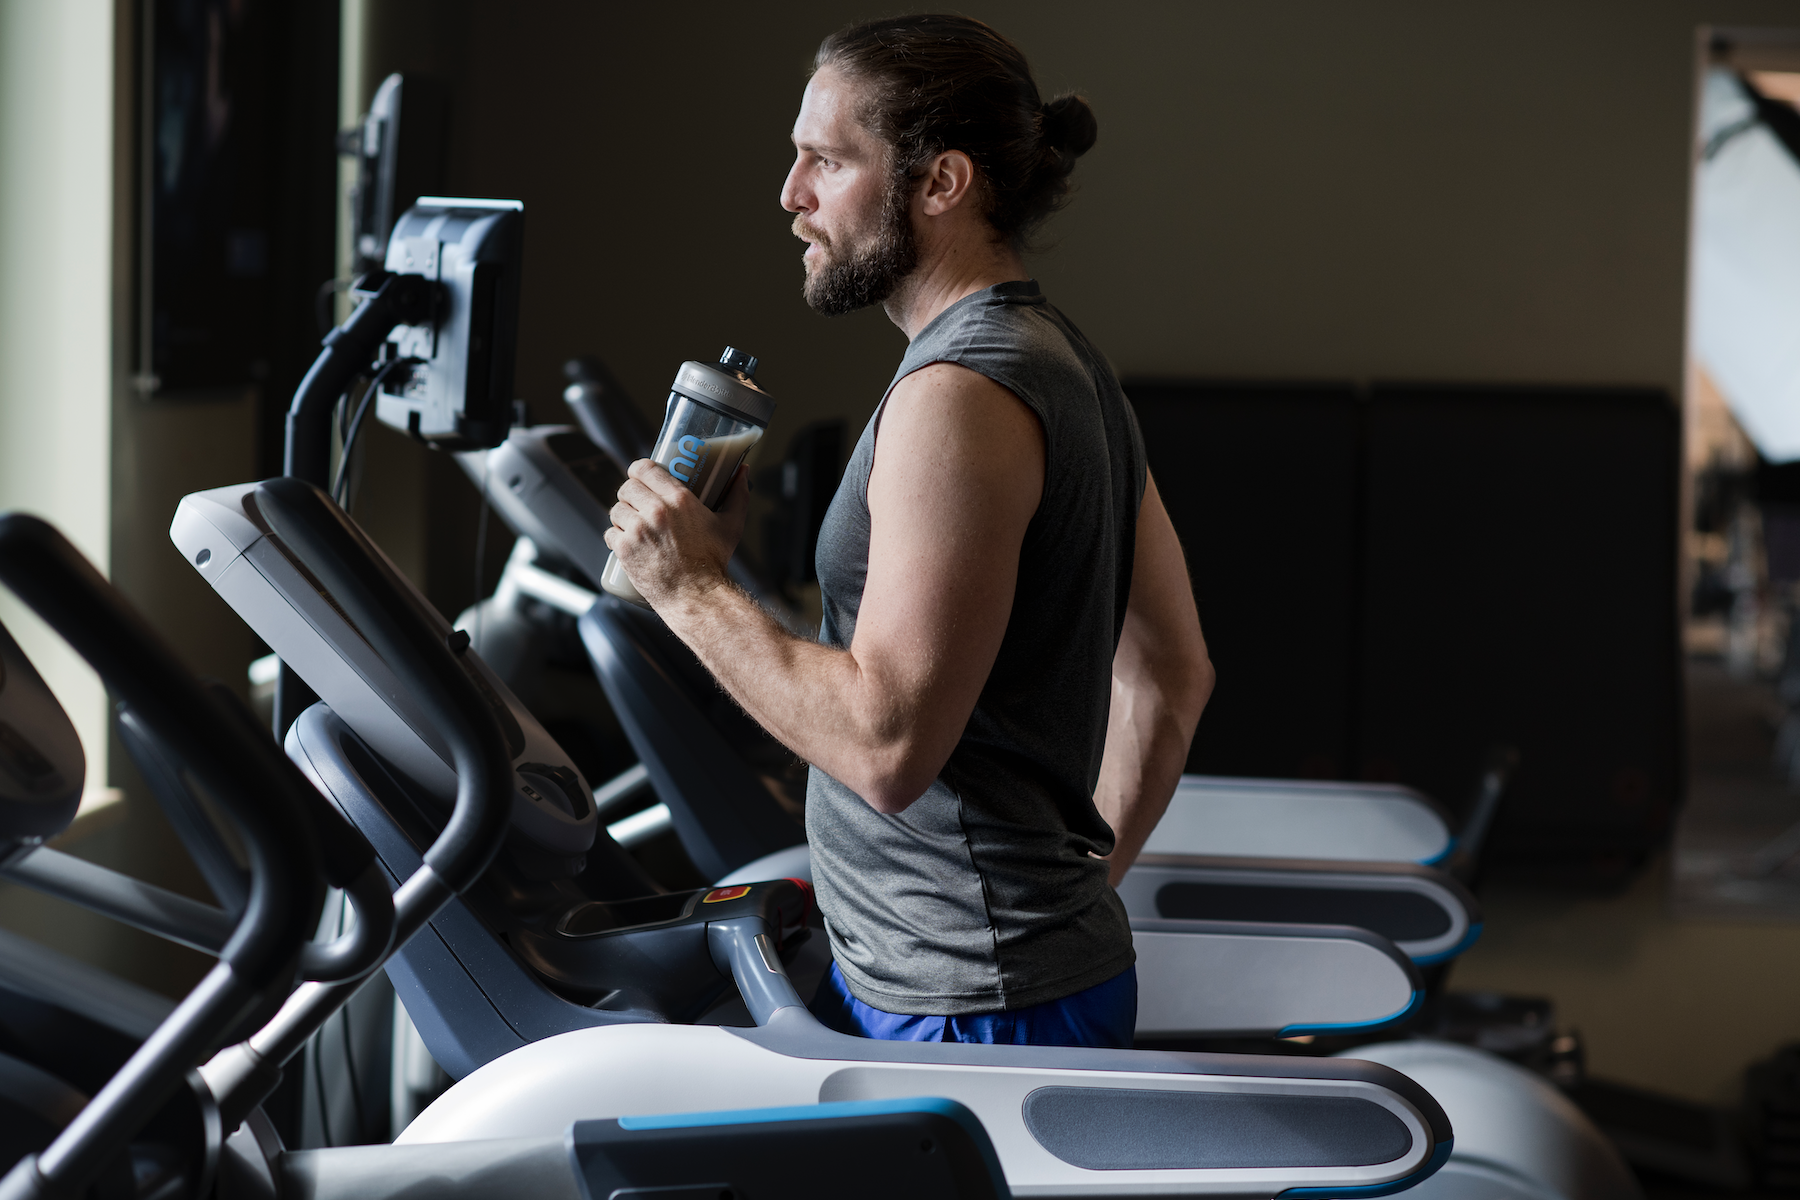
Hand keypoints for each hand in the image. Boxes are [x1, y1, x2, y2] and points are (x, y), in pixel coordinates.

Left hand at [604, 459, 749, 608]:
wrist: (696, 595)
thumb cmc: (713, 561)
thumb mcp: (730, 524)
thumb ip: (738, 495)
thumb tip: (743, 473)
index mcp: (678, 499)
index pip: (644, 469)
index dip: (638, 470)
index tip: (641, 476)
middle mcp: (655, 511)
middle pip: (627, 488)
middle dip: (631, 494)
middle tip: (639, 504)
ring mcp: (637, 530)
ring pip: (616, 509)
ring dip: (623, 515)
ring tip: (634, 525)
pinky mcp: (625, 549)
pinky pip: (610, 532)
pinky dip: (616, 536)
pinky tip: (628, 541)